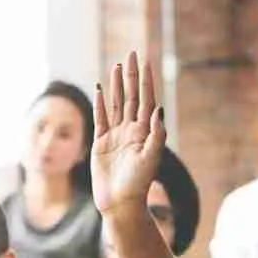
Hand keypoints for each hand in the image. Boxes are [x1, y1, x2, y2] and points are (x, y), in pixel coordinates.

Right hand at [90, 50, 166, 215]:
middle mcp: (131, 130)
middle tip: (131, 54)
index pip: (146, 100)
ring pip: (116, 104)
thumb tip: (158, 109)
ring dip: (116, 85)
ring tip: (116, 66)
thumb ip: (156, 134)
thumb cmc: (139, 184)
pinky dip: (100, 103)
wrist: (120, 203)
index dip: (146, 80)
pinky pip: (100, 118)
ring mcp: (115, 136)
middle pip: (132, 96)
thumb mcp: (152, 158)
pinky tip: (99, 89)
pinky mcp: (100, 143)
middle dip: (131, 75)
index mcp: (145, 132)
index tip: (145, 60)